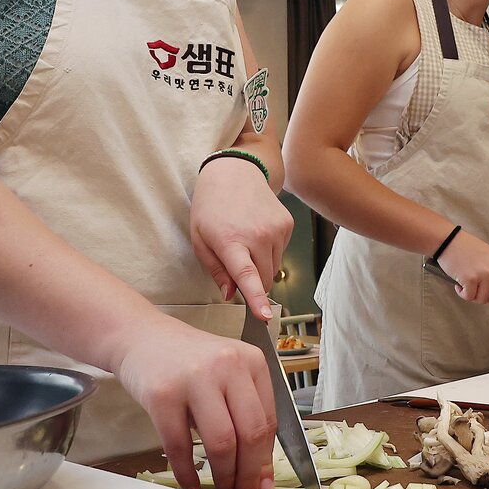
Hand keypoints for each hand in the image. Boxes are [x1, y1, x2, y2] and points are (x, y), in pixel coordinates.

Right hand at [116, 318, 276, 488]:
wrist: (143, 337)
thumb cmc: (189, 361)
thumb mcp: (227, 376)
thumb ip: (247, 415)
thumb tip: (261, 475)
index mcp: (252, 361)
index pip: (269, 420)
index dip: (266, 461)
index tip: (263, 486)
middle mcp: (228, 366)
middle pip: (250, 433)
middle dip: (248, 475)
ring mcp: (194, 378)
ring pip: (221, 442)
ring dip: (224, 477)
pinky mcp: (162, 395)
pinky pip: (180, 446)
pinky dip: (188, 473)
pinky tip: (192, 484)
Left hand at [191, 157, 294, 320]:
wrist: (235, 171)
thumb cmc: (212, 205)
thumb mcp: (200, 238)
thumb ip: (215, 270)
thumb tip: (229, 294)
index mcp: (231, 240)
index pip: (246, 276)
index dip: (255, 299)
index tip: (264, 316)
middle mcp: (258, 235)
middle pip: (264, 279)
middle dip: (253, 283)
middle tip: (236, 265)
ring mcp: (276, 229)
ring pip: (274, 268)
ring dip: (261, 266)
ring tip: (245, 243)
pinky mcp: (288, 224)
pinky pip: (281, 252)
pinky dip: (270, 251)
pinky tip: (257, 233)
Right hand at [436, 230, 488, 305]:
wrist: (449, 240)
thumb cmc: (468, 250)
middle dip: (488, 299)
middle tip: (479, 287)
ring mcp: (485, 274)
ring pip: (482, 300)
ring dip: (472, 293)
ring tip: (468, 276)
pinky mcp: (471, 279)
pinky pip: (469, 297)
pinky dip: (462, 292)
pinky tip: (460, 280)